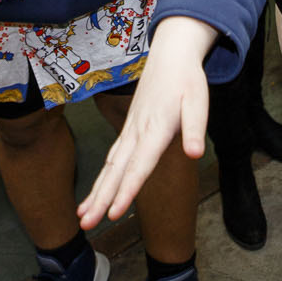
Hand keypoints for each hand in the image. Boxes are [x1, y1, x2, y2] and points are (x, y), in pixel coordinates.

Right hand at [79, 16, 217, 225]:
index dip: (127, 191)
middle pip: (116, 171)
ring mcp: (130, 131)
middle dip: (100, 199)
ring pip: (109, 166)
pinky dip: (101, 178)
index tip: (113, 213)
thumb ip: (195, 128)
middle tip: (85, 225)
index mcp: (156, 129)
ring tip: (82, 217)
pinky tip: (94, 195)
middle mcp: (138, 133)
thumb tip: (195, 154)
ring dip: (95, 192)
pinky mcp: (129, 131)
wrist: (170, 55)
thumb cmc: (187, 80)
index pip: (139, 166)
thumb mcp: (199, 101)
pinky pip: (112, 159)